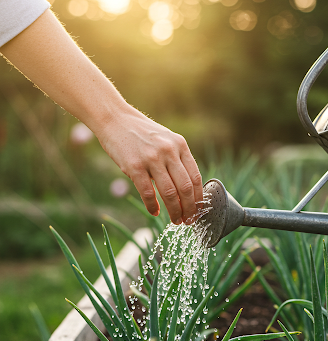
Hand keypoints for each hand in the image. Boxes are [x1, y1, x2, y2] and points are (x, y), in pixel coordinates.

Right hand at [96, 107, 202, 223]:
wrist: (115, 119)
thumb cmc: (142, 134)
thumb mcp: (166, 141)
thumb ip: (177, 161)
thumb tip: (188, 192)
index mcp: (180, 145)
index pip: (196, 177)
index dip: (198, 198)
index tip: (198, 211)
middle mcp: (169, 151)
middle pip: (186, 188)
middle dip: (189, 208)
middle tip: (189, 220)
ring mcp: (152, 158)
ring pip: (169, 193)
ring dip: (174, 211)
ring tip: (176, 220)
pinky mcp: (134, 166)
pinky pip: (148, 193)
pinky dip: (152, 206)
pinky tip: (155, 212)